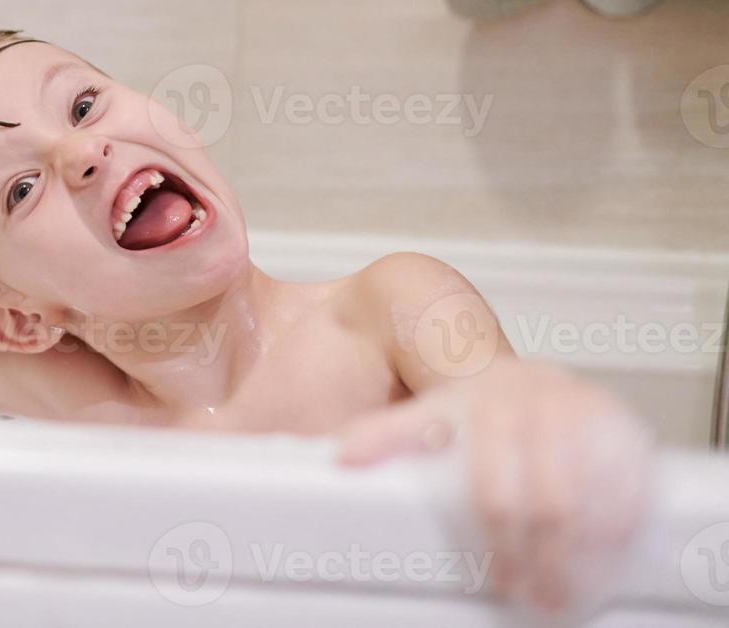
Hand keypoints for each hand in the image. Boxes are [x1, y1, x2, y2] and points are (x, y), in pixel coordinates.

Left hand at [336, 360, 653, 614]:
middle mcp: (544, 408)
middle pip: (548, 506)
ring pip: (593, 505)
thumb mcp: (426, 418)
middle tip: (534, 596)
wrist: (530, 381)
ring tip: (564, 593)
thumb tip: (344, 459)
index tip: (499, 579)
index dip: (498, 543)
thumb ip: (385, 437)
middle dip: (541, 561)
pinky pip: (632, 493)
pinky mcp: (625, 434)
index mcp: (492, 407)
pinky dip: (619, 537)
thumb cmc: (477, 410)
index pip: (497, 492)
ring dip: (582, 560)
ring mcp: (589, 419)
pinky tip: (602, 563)